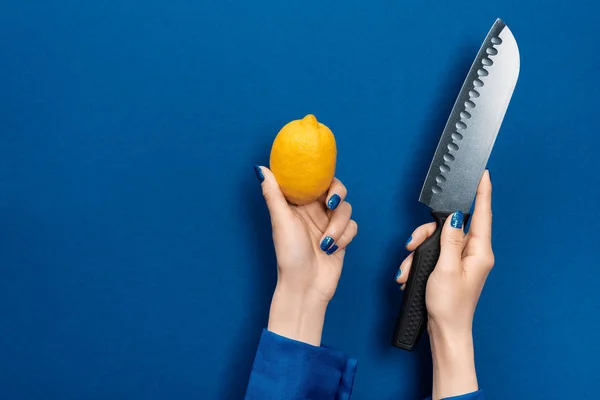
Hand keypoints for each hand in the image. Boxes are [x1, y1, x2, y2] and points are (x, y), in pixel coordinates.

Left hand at [254, 166, 357, 344]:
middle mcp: (314, 210)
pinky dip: (344, 237)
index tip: (322, 179)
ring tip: (325, 241)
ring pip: (346, 208)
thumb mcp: (281, 221)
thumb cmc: (289, 255)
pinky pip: (353, 226)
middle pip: (336, 188)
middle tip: (330, 204)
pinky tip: (331, 249)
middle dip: (337, 195)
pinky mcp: (342, 236)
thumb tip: (260, 169)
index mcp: (298, 203)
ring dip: (338, 225)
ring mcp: (329, 223)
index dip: (321, 174)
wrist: (306, 286)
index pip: (313, 179)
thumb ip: (273, 193)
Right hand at [395, 170, 493, 398]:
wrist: (445, 332)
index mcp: (479, 252)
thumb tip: (455, 216)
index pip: (483, 214)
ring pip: (438, 241)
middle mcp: (473, 254)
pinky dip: (420, 262)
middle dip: (426, 234)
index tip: (483, 174)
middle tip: (412, 246)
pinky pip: (434, 254)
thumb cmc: (448, 305)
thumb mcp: (446, 268)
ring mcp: (462, 262)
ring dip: (419, 252)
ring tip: (409, 271)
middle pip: (451, 227)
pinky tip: (411, 275)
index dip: (482, 192)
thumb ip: (450, 239)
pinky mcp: (451, 269)